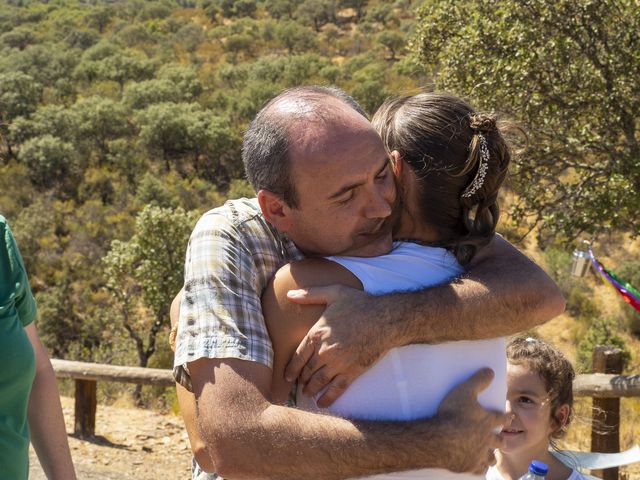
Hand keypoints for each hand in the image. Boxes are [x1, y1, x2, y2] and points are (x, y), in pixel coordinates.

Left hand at [285, 285, 387, 406]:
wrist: (386, 319)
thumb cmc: (360, 304)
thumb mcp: (334, 293)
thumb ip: (310, 294)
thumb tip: (290, 294)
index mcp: (317, 333)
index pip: (298, 356)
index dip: (291, 368)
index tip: (287, 376)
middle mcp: (324, 351)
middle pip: (307, 371)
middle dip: (302, 379)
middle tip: (299, 385)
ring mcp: (338, 363)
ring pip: (319, 382)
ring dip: (311, 390)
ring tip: (308, 393)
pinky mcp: (352, 372)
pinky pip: (336, 389)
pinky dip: (328, 398)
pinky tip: (322, 403)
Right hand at [435, 368, 505, 474]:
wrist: (441, 438)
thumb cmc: (452, 413)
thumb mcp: (465, 391)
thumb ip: (478, 381)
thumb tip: (490, 371)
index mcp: (487, 421)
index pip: (501, 418)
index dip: (506, 417)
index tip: (510, 418)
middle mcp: (486, 439)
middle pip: (498, 441)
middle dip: (501, 440)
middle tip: (502, 440)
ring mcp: (478, 454)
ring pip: (490, 457)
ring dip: (491, 455)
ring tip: (489, 455)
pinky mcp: (469, 465)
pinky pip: (479, 469)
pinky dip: (479, 467)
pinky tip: (477, 466)